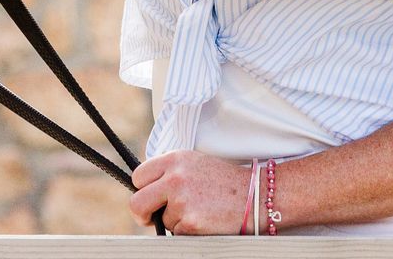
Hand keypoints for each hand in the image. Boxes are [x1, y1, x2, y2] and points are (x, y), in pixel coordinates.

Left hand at [129, 151, 251, 234]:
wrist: (255, 195)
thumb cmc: (224, 181)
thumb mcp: (194, 164)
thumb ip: (169, 172)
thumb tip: (146, 191)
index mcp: (174, 159)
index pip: (138, 176)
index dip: (141, 189)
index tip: (147, 197)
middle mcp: (175, 177)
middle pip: (137, 202)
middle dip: (141, 214)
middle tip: (149, 218)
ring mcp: (182, 201)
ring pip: (161, 220)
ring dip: (175, 221)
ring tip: (198, 211)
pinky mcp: (191, 222)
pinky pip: (176, 233)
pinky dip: (187, 231)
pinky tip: (204, 220)